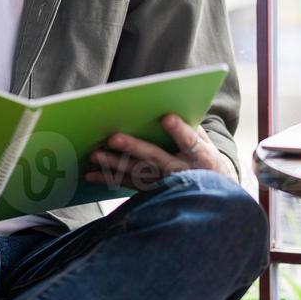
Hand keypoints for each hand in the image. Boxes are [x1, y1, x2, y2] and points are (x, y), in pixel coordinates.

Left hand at [84, 114, 237, 190]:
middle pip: (156, 158)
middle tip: (113, 138)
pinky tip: (90, 174)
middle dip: (134, 147)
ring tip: (95, 155)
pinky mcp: (150, 191)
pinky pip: (127, 185)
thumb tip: (171, 105)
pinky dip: (107, 179)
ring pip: (137, 173)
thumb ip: (191, 126)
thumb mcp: (206, 143)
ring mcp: (164, 184)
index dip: (179, 131)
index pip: (190, 142)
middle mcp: (181, 171)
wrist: (210, 194)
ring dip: (114, 164)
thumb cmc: (204, 158)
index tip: (166, 117)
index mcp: (200, 156)